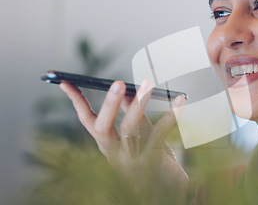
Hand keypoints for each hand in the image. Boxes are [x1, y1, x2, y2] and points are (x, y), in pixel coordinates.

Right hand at [60, 79, 187, 201]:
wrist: (169, 188)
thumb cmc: (152, 157)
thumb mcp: (139, 133)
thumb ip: (132, 113)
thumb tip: (129, 89)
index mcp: (107, 144)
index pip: (86, 121)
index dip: (76, 101)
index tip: (65, 82)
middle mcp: (114, 153)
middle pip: (103, 128)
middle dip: (109, 104)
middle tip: (118, 82)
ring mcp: (131, 160)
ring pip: (129, 129)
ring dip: (139, 104)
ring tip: (148, 83)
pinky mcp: (152, 162)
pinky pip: (159, 135)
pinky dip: (170, 116)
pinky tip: (180, 101)